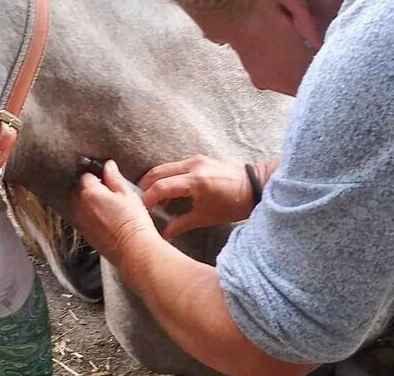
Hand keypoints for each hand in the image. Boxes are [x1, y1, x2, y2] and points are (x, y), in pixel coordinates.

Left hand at [69, 160, 160, 267]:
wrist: (133, 250)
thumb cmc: (132, 222)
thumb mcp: (127, 194)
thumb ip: (114, 177)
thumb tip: (108, 165)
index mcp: (90, 193)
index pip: (85, 175)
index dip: (96, 174)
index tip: (104, 176)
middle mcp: (80, 207)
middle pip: (76, 189)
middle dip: (87, 186)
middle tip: (104, 188)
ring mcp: (81, 222)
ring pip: (76, 204)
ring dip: (85, 201)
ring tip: (103, 203)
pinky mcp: (85, 234)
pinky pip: (80, 218)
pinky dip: (87, 214)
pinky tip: (102, 216)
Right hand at [140, 154, 256, 239]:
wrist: (255, 186)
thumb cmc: (233, 205)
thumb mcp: (205, 217)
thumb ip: (181, 224)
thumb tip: (163, 235)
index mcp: (195, 182)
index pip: (161, 187)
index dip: (147, 199)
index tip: (140, 209)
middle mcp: (192, 166)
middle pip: (157, 172)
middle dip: (145, 186)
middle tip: (138, 201)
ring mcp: (195, 159)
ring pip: (164, 167)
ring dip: (154, 180)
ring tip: (150, 197)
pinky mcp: (199, 158)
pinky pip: (175, 166)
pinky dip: (166, 176)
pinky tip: (167, 190)